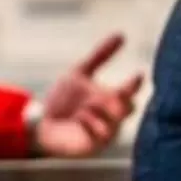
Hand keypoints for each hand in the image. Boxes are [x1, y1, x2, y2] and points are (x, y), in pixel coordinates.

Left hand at [33, 34, 143, 158]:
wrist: (42, 123)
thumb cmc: (64, 100)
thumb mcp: (79, 73)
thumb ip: (101, 55)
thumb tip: (122, 34)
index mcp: (111, 98)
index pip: (130, 91)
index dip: (135, 83)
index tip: (138, 74)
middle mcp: (111, 116)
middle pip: (129, 109)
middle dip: (123, 100)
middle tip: (115, 93)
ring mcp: (103, 132)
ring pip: (113, 122)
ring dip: (99, 111)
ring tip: (85, 106)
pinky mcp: (92, 146)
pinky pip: (98, 135)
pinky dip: (90, 123)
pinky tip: (79, 117)